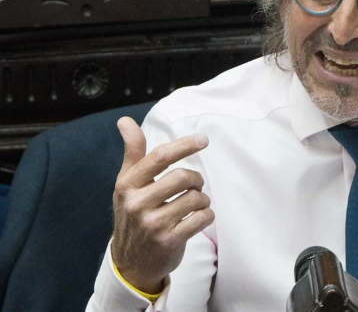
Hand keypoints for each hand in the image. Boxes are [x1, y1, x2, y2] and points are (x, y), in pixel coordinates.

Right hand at [111, 117, 213, 292]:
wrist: (130, 263)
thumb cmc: (133, 215)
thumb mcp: (127, 184)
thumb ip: (132, 152)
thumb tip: (124, 120)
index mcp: (127, 185)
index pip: (159, 157)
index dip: (184, 145)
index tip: (203, 140)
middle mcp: (137, 204)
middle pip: (183, 177)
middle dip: (196, 179)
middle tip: (195, 185)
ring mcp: (152, 224)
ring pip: (195, 198)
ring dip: (203, 200)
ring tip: (195, 204)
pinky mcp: (168, 241)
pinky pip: (201, 218)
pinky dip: (206, 216)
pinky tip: (198, 219)